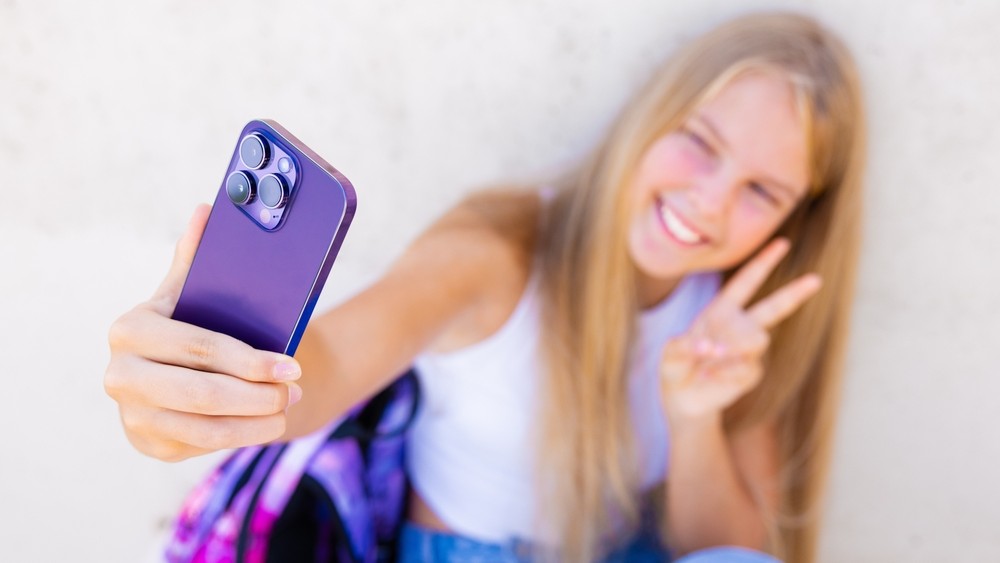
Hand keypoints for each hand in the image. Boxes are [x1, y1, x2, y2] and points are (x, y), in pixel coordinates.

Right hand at [104, 205, 301, 461]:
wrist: (180, 372)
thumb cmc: (196, 323)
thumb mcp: (193, 292)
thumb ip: (197, 257)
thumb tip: (207, 210)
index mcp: (131, 328)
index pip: (201, 349)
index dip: (251, 361)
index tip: (293, 366)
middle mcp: (120, 374)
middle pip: (202, 394)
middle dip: (257, 395)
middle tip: (294, 390)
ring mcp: (131, 413)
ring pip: (205, 427)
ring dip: (255, 422)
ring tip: (287, 407)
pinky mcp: (147, 443)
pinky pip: (201, 446)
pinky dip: (239, 437)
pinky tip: (265, 425)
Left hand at [659, 238, 821, 423]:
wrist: (684, 400)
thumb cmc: (676, 368)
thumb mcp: (670, 353)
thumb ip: (683, 346)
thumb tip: (709, 348)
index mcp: (721, 311)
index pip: (746, 283)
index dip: (763, 262)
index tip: (782, 243)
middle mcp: (740, 327)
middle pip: (773, 307)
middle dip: (794, 293)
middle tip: (816, 279)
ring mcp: (749, 351)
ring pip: (755, 339)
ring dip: (730, 347)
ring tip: (708, 358)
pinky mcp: (750, 373)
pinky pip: (745, 367)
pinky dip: (723, 372)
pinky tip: (708, 376)